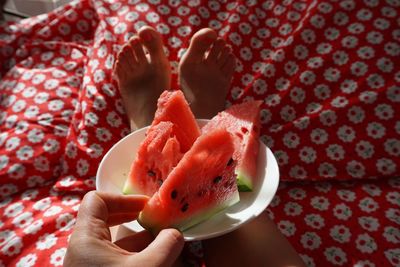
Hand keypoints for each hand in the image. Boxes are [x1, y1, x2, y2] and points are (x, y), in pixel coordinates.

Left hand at [64, 191, 183, 266]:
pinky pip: (118, 259)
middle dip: (134, 217)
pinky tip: (159, 258)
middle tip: (155, 218)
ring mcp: (91, 264)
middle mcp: (85, 249)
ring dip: (140, 238)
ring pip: (115, 241)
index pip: (97, 200)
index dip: (123, 198)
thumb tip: (175, 233)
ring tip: (165, 239)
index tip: (146, 206)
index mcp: (86, 239)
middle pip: (106, 218)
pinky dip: (137, 255)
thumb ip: (166, 245)